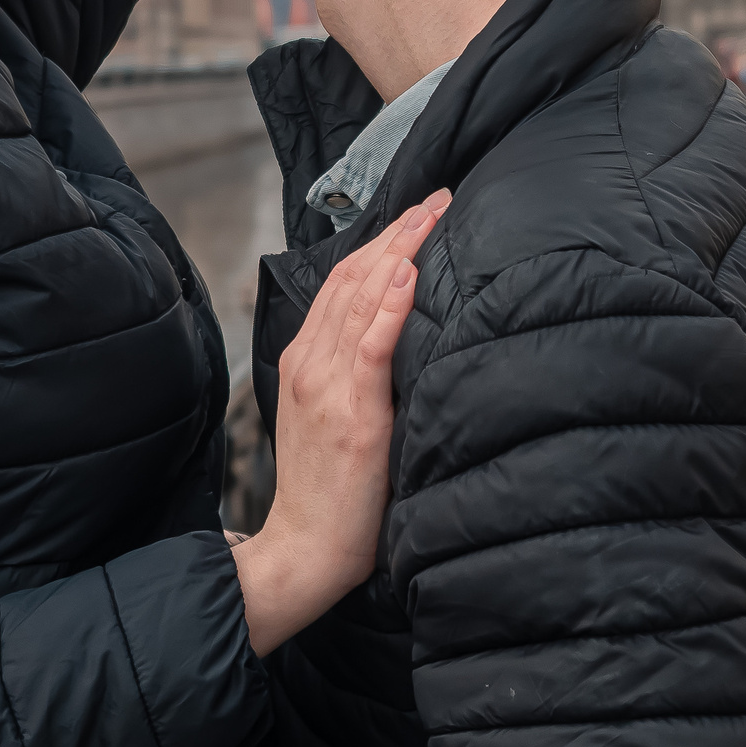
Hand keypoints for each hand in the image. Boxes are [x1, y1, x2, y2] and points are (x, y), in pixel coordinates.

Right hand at [235, 192, 449, 655]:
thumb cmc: (329, 490)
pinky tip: (408, 274)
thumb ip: (353, 372)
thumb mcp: (330, 416)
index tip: (419, 211)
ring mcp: (328, 388)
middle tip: (439, 198)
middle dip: (398, 233)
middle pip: (354, 279)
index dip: (381, 241)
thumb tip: (398, 334)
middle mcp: (312, 365)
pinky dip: (388, 307)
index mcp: (306, 361)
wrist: (305, 549)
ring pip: (362, 301)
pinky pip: (371, 349)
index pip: (343, 283)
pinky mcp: (353, 417)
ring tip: (434, 216)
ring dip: (401, 252)